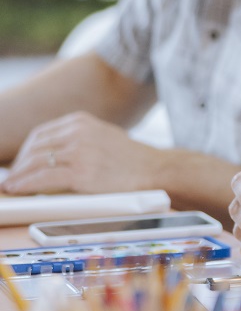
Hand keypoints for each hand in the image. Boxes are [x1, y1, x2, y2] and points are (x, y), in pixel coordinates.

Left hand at [1, 112, 157, 194]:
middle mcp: (78, 131)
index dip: (26, 151)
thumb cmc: (132, 160)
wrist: (156, 170)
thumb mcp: (103, 137)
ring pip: (35, 161)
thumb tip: (53, 156)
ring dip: (18, 175)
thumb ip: (79, 140)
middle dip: (20, 165)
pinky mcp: (80, 171)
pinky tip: (17, 189)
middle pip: (35, 147)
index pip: (42, 134)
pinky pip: (42, 177)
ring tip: (11, 187)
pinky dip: (24, 184)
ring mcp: (79, 150)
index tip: (20, 164)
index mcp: (81, 121)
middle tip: (13, 179)